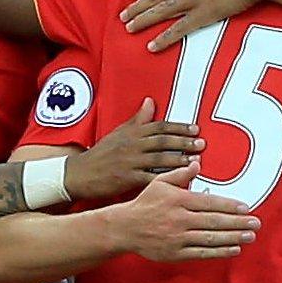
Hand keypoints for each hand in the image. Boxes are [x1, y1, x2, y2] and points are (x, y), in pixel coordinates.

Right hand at [64, 98, 204, 200]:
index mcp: (131, 133)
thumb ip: (138, 119)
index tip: (195, 129)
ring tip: (196, 160)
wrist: (79, 173)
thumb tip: (150, 101)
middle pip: (162, 141)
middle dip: (184, 142)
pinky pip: (150, 179)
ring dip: (179, 159)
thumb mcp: (118, 132)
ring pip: (159, 159)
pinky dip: (166, 180)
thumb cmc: (101, 153)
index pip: (159, 126)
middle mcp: (132, 145)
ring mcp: (130, 162)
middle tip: (202, 143)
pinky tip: (180, 181)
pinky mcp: (127, 179)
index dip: (178, 127)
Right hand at [106, 163, 260, 262]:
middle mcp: (180, 219)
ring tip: (250, 236)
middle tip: (256, 223)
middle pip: (214, 221)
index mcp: (179, 200)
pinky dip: (219, 252)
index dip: (230, 206)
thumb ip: (180, 174)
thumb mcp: (159, 183)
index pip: (210, 203)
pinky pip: (201, 252)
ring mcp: (178, 237)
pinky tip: (234, 248)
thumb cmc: (144, 203)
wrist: (124, 228)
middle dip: (238, 222)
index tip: (246, 208)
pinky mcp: (176, 253)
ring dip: (233, 237)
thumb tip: (197, 163)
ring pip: (211, 238)